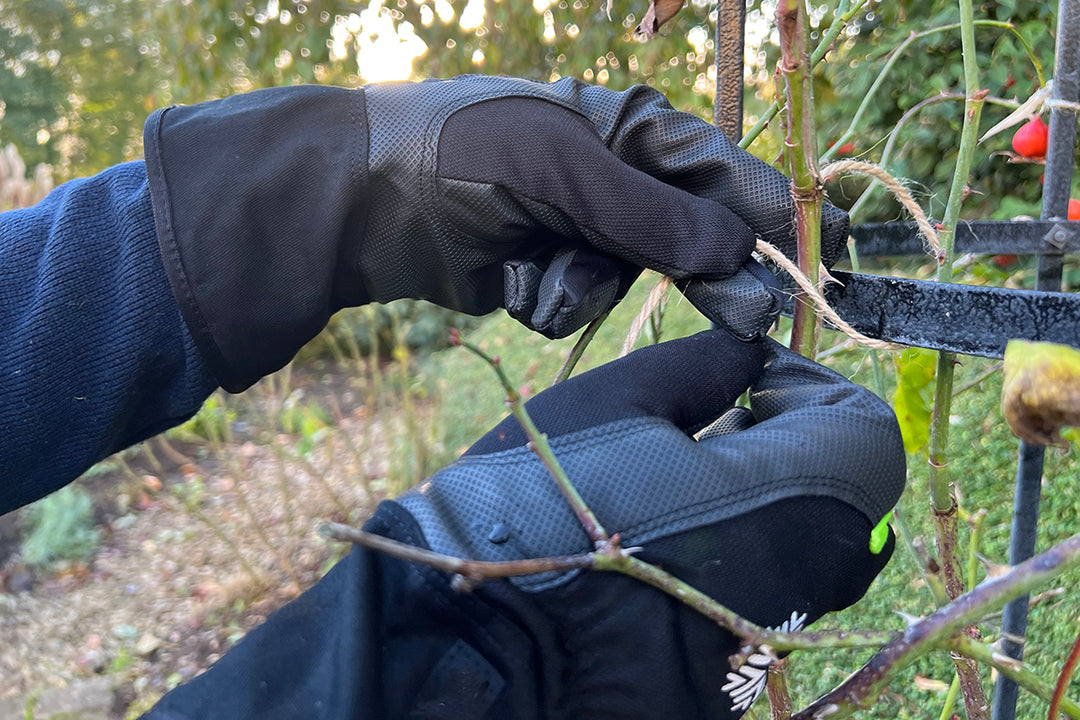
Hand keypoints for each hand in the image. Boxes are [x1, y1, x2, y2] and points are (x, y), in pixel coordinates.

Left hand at [144, 77, 846, 390]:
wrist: (361, 204)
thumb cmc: (458, 156)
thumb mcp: (558, 169)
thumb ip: (647, 214)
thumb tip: (736, 255)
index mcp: (622, 127)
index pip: (716, 168)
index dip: (766, 209)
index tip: (815, 249)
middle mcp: (608, 179)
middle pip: (686, 235)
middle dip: (706, 274)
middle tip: (752, 318)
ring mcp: (574, 230)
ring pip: (624, 281)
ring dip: (580, 283)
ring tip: (530, 267)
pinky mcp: (541, 275)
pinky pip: (573, 303)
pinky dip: (542, 298)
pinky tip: (504, 277)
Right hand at [365, 331, 904, 717]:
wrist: (473, 632)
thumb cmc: (538, 498)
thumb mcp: (619, 400)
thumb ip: (707, 365)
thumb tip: (750, 354)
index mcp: (782, 503)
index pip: (866, 435)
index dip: (812, 389)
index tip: (748, 379)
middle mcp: (796, 583)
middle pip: (848, 499)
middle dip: (796, 443)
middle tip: (720, 419)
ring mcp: (762, 640)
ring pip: (809, 551)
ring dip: (772, 496)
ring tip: (685, 474)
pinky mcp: (724, 679)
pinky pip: (765, 599)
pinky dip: (740, 551)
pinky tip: (666, 536)